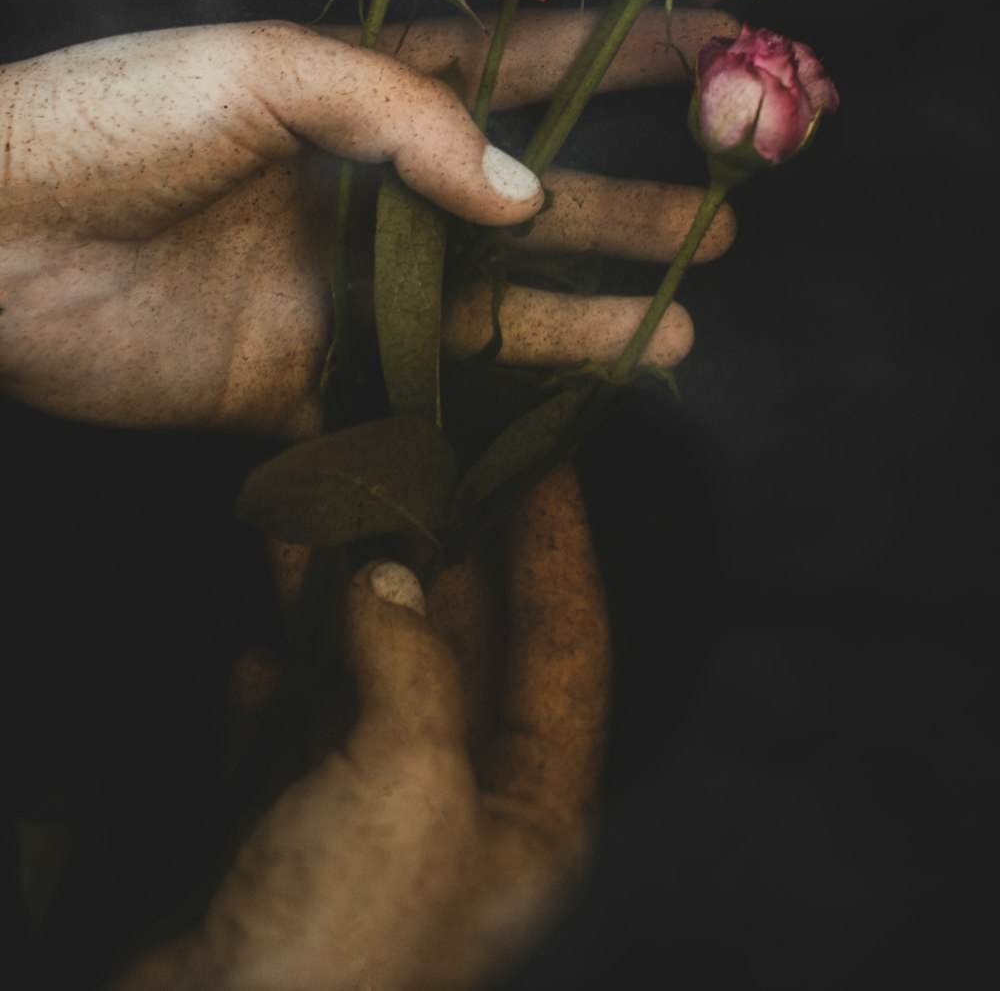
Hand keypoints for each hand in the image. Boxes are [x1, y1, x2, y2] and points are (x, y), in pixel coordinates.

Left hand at [0, 7, 735, 435]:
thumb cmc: (112, 121)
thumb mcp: (264, 74)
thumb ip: (404, 120)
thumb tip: (525, 194)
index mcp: (357, 97)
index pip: (518, 74)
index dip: (619, 63)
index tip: (717, 51)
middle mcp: (363, 194)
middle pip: (522, 205)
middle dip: (620, 211)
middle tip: (720, 222)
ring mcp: (337, 290)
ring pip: (488, 311)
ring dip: (582, 317)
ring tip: (677, 326)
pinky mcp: (296, 380)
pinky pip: (413, 404)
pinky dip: (487, 414)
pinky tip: (558, 413)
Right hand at [112, 462, 609, 990]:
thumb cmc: (343, 939)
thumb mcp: (409, 782)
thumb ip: (413, 661)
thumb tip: (386, 572)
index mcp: (536, 808)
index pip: (570, 646)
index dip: (560, 547)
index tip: (547, 460)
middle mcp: (470, 809)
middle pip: (471, 648)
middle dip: (442, 553)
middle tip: (422, 461)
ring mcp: (380, 824)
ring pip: (377, 677)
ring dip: (346, 599)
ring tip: (319, 512)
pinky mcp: (298, 840)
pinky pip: (302, 729)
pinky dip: (283, 680)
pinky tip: (260, 646)